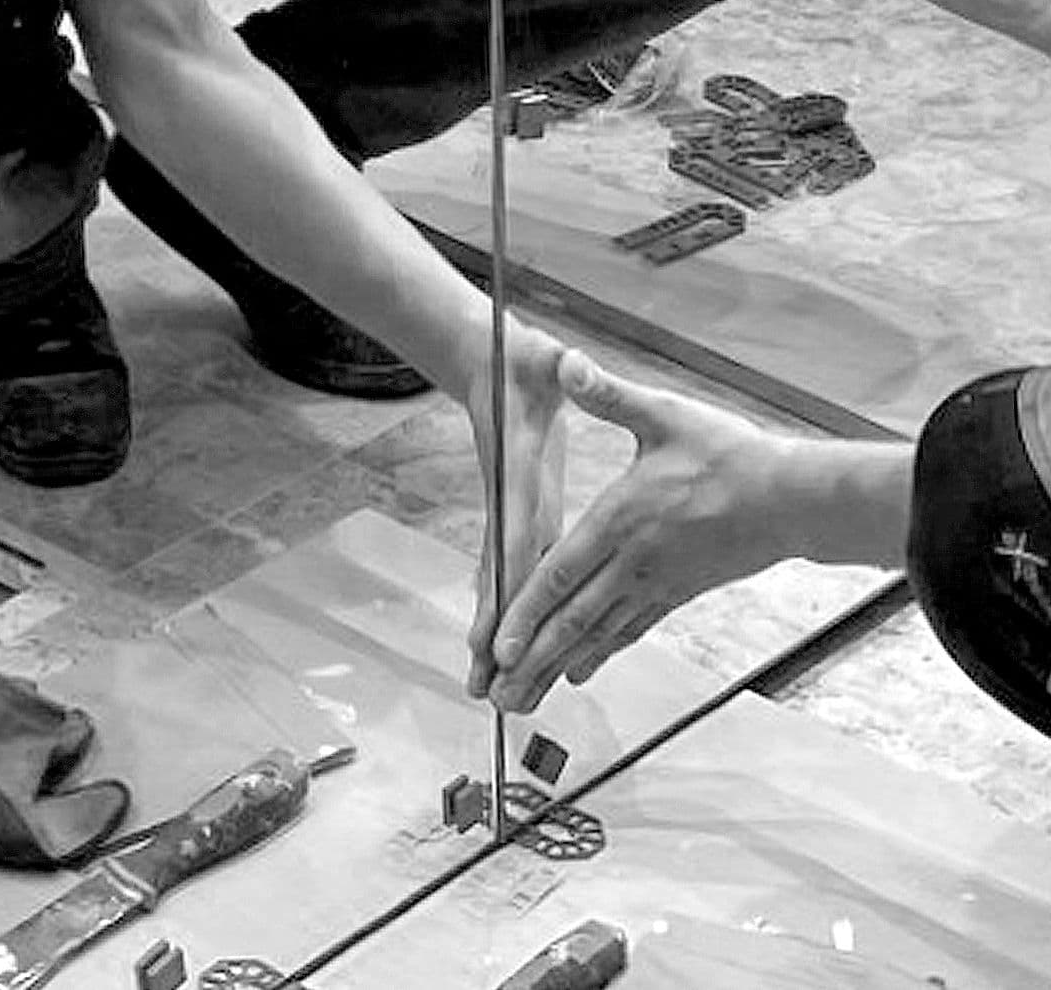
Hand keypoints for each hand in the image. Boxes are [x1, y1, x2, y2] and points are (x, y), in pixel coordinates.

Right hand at [463, 322, 567, 700]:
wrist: (486, 365)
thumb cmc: (521, 362)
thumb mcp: (545, 358)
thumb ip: (559, 364)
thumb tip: (564, 358)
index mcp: (520, 474)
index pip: (516, 538)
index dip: (510, 588)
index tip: (498, 635)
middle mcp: (509, 503)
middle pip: (500, 580)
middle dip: (493, 637)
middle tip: (488, 692)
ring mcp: (508, 514)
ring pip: (499, 587)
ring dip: (493, 639)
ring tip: (489, 692)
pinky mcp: (515, 517)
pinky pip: (510, 575)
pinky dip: (503, 615)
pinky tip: (502, 653)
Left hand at [481, 349, 828, 712]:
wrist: (792, 499)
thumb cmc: (732, 456)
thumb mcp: (667, 415)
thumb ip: (611, 395)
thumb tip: (566, 363)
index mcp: (620, 518)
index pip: (560, 573)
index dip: (526, 612)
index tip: (498, 646)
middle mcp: (632, 561)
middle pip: (571, 619)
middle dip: (531, 658)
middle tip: (498, 694)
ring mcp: (656, 582)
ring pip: (597, 634)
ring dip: (557, 666)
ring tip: (526, 696)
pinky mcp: (678, 591)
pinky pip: (631, 629)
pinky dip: (601, 653)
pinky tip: (580, 670)